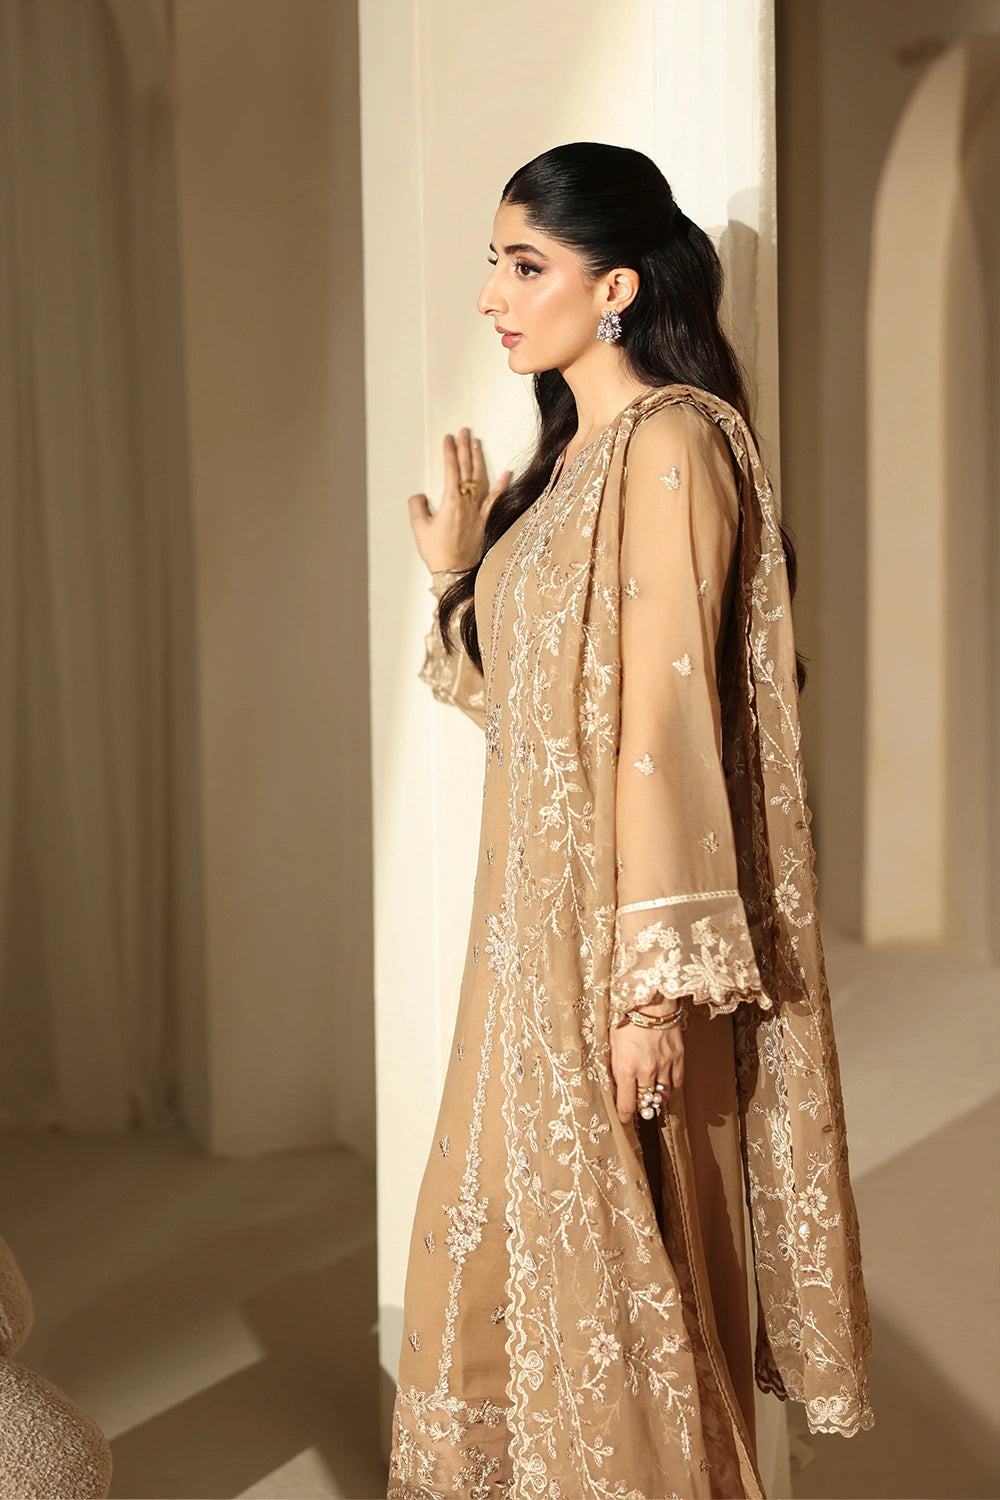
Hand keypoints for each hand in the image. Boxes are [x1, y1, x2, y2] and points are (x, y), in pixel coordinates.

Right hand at [408, 426, 511, 574]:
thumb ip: (418, 508)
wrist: (455, 573)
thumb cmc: (438, 554)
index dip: (449, 452)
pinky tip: (507, 471)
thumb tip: (419, 496)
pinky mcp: (486, 520)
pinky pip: (496, 499)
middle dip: (464, 448)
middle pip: (467, 469)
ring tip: (477, 443)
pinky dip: (502, 484)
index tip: (448, 438)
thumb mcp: (420, 529)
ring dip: (479, 459)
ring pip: (481, 479)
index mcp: (451, 502)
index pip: (451, 470)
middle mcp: (468, 504)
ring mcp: (479, 511)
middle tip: (464, 431)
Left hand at [609, 1000, 685, 1125]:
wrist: (650, 998)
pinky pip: (677, 1082)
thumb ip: (616, 1065)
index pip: (627, 1104)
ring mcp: (665, 1065)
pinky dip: (671, 1089)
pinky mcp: (678, 1056)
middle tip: (637, 1108)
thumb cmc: (626, 1016)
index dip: (625, 1116)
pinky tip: (666, 1088)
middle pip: (645, 1101)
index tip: (623, 1120)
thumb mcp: (611, 1042)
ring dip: (656, 1099)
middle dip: (640, 1107)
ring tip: (651, 1099)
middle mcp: (647, 1070)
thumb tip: (617, 1082)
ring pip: (663, 1095)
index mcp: (626, 1068)